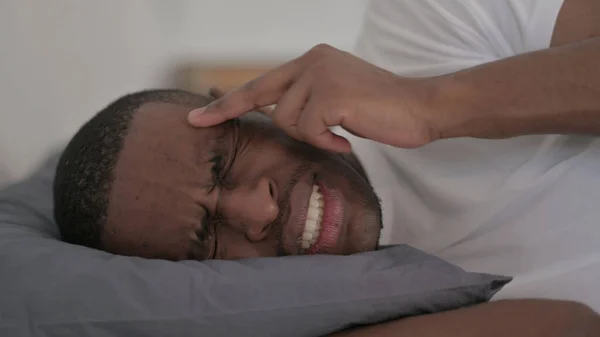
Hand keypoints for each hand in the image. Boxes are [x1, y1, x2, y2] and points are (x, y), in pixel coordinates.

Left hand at [189, 44, 438, 152]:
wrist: (422, 108)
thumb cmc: (381, 110)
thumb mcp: (337, 97)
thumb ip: (307, 100)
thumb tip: (276, 115)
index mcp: (312, 60)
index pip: (261, 83)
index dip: (228, 102)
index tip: (199, 116)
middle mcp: (312, 61)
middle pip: (263, 98)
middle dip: (234, 112)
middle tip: (204, 121)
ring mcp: (320, 75)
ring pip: (288, 120)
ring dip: (312, 135)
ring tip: (340, 132)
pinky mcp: (331, 94)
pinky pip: (309, 130)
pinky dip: (327, 141)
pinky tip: (348, 138)